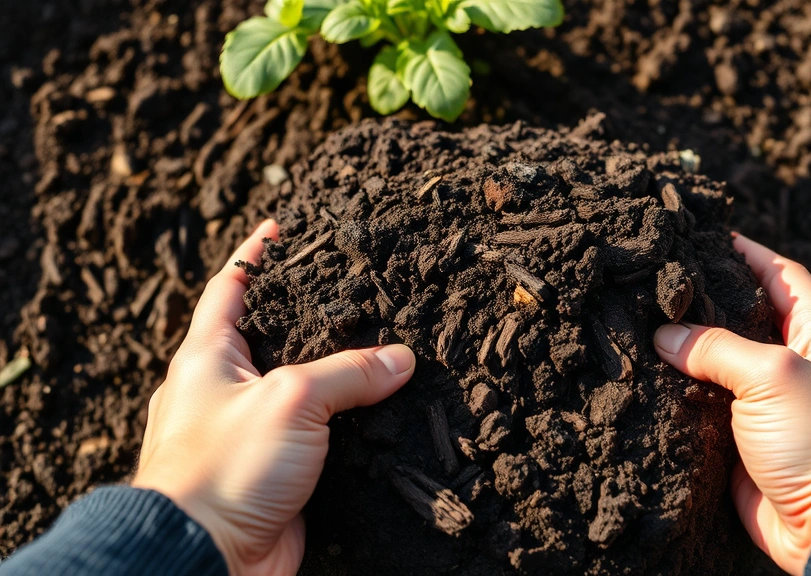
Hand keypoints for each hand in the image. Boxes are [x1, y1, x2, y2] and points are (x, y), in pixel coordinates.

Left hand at [132, 220, 415, 575]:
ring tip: (378, 348)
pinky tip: (378, 417)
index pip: (232, 287)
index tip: (282, 228)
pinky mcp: (275, 472)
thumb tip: (401, 359)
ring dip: (334, 373)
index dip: (257, 256)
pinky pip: (316, 436)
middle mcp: (225, 391)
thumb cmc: (224, 468)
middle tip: (352, 290)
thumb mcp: (291, 400)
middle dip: (309, 314)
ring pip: (299, 389)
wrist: (207, 558)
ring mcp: (249, 433)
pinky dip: (345, 424)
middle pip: (271, 337)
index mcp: (208, 358)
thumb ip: (349, 372)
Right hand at [653, 234, 810, 574]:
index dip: (748, 254)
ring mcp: (775, 410)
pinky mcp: (751, 449)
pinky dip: (684, 404)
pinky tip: (649, 391)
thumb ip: (717, 349)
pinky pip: (711, 417)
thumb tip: (666, 336)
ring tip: (642, 334)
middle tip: (659, 287)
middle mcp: (799, 367)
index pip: (782, 276)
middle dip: (706, 306)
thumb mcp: (774, 375)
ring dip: (689, 359)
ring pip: (723, 372)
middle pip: (747, 323)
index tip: (707, 237)